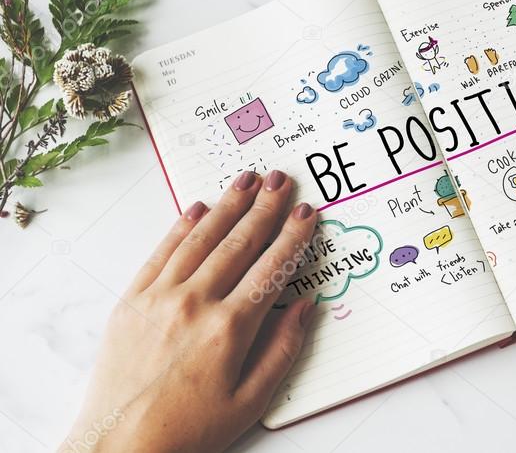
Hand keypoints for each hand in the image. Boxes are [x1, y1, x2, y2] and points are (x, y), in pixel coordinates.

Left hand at [63, 170, 317, 452]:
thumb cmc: (188, 430)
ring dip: (227, 205)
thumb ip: (284, 350)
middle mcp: (195, 304)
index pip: (271, 268)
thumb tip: (306, 308)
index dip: (292, 236)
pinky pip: (161, 252)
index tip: (306, 212)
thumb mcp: (250, 402)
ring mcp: (159, 298)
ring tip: (247, 179)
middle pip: (239, 243)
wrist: (120, 446)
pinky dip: (181, 226)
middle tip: (281, 179)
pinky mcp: (131, 301)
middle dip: (265, 207)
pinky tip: (198, 207)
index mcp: (229, 329)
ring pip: (201, 238)